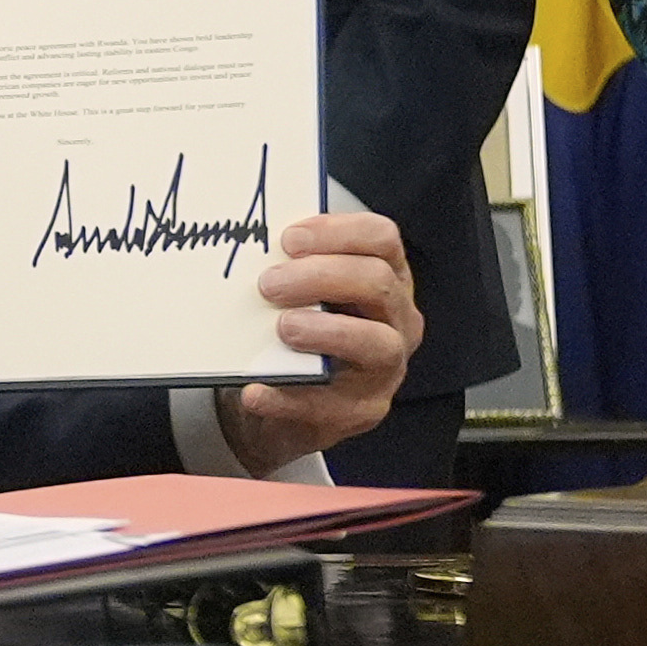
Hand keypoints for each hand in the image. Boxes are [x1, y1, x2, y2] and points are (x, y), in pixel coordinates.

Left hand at [215, 209, 426, 468]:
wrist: (285, 408)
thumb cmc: (299, 335)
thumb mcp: (302, 296)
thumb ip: (290, 270)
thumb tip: (249, 246)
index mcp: (386, 279)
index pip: (382, 238)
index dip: (339, 232)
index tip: (289, 238)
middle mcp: (397, 321)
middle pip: (377, 283)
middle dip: (321, 276)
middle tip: (270, 284)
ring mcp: (385, 369)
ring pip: (376, 343)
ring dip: (326, 331)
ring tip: (282, 328)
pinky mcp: (361, 413)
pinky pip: (328, 405)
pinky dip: (287, 397)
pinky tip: (254, 391)